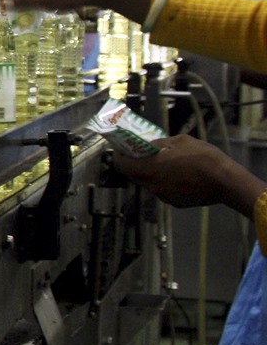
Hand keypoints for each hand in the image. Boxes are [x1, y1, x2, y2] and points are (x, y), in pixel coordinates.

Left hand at [113, 134, 266, 217]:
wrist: (226, 181)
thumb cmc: (203, 157)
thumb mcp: (179, 141)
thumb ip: (159, 143)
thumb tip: (149, 144)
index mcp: (149, 168)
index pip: (121, 165)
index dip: (118, 156)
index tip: (121, 148)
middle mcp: (152, 185)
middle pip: (134, 175)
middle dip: (135, 163)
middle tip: (142, 153)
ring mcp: (163, 196)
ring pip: (149, 183)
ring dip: (151, 173)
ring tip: (166, 163)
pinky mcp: (174, 203)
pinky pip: (162, 190)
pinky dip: (164, 182)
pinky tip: (179, 175)